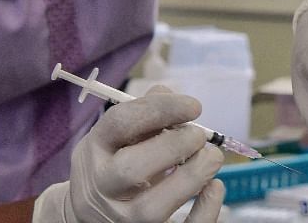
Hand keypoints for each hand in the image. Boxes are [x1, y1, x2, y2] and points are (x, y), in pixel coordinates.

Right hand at [32, 88, 224, 222]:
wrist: (95, 216)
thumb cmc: (115, 167)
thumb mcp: (117, 139)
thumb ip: (143, 115)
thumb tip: (171, 96)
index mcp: (93, 152)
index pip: (120, 124)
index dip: (161, 109)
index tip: (194, 106)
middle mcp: (100, 190)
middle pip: (131, 170)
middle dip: (174, 146)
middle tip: (199, 135)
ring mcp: (120, 221)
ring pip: (152, 208)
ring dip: (192, 176)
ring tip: (211, 157)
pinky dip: (204, 210)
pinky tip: (214, 187)